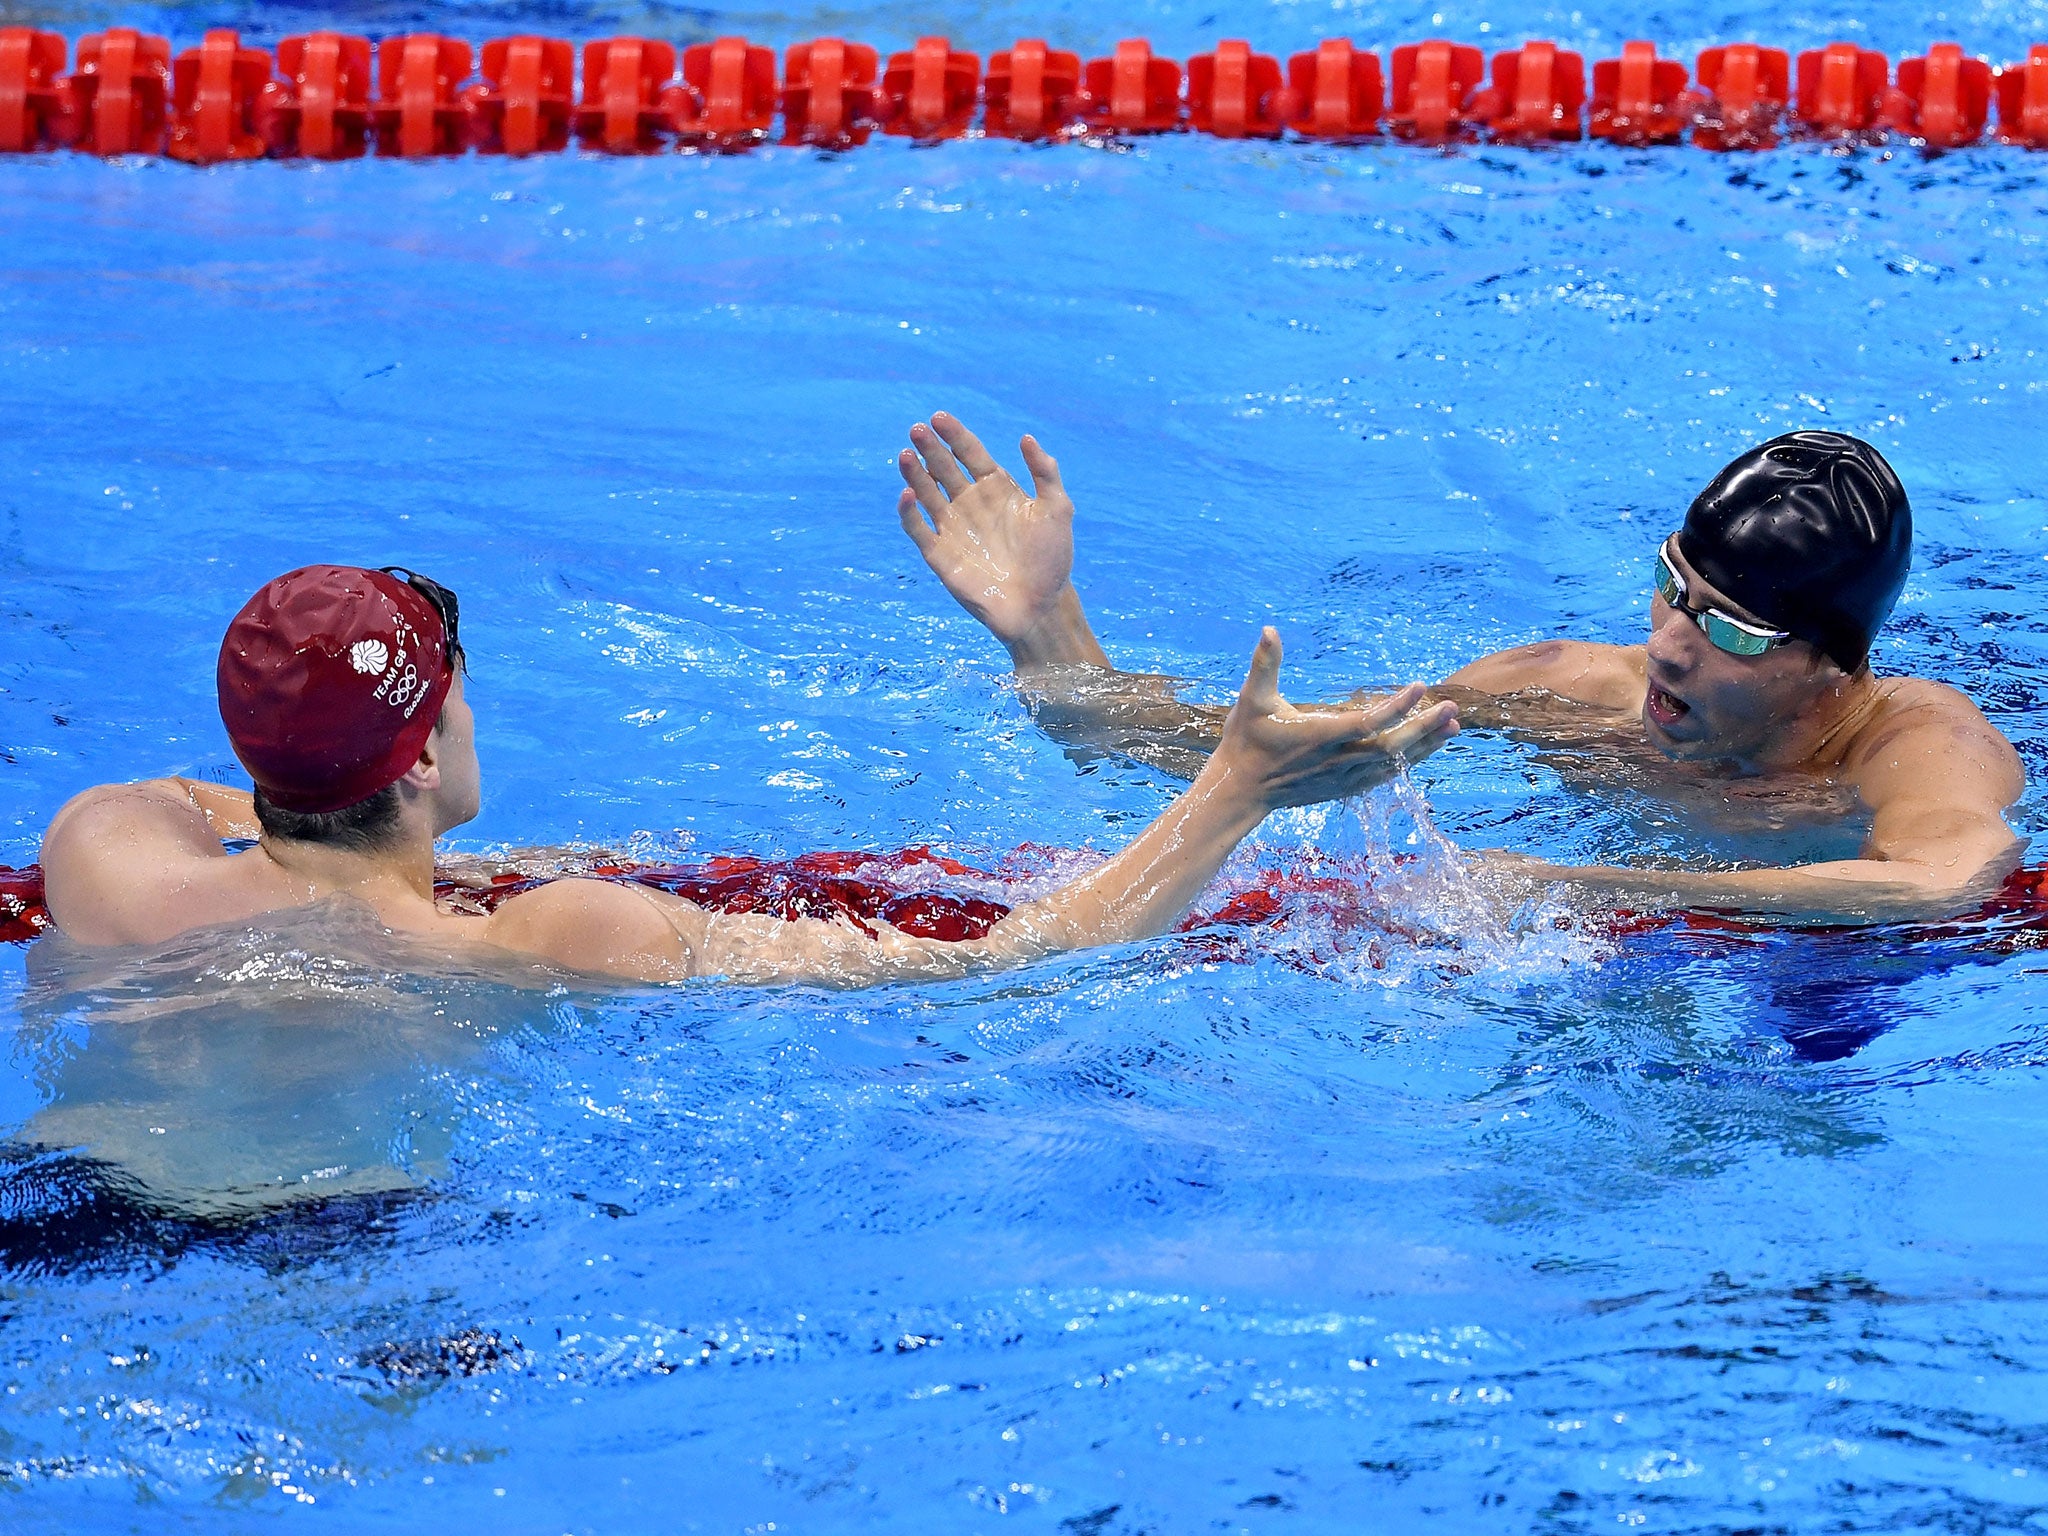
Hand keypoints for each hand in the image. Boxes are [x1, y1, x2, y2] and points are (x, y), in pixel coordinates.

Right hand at [897, 412, 1100, 664]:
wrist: (1039, 605)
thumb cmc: (1051, 559)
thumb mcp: (1057, 510)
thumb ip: (1045, 472)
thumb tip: (1026, 437)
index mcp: (997, 489)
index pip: (970, 453)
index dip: (955, 434)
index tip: (939, 417)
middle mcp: (971, 504)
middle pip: (944, 468)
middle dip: (930, 448)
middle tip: (917, 430)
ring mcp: (953, 528)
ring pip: (926, 493)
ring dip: (914, 474)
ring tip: (906, 455)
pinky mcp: (940, 554)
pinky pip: (918, 528)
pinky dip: (909, 512)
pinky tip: (907, 494)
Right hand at [1209, 629, 1459, 811]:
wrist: (1241, 790)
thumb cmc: (1246, 741)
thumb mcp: (1251, 699)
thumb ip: (1264, 664)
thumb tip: (1269, 628)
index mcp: (1317, 736)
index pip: (1366, 722)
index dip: (1396, 706)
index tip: (1420, 686)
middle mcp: (1336, 760)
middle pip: (1390, 747)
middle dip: (1423, 729)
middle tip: (1451, 708)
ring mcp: (1343, 777)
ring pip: (1393, 763)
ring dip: (1425, 745)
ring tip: (1453, 725)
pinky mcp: (1345, 788)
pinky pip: (1385, 775)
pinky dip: (1409, 761)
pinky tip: (1427, 748)